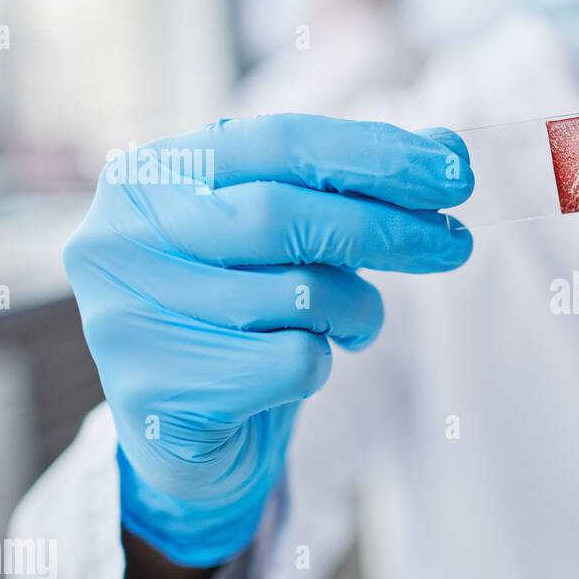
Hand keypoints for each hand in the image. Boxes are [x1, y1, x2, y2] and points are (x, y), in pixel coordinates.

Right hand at [64, 114, 472, 565]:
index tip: (455, 172)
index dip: (376, 155)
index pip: (280, 144)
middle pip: (285, 215)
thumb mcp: (293, 241)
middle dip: (388, 228)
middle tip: (457, 243)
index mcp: (151, 176)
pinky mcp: (155, 391)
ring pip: (298, 293)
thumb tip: (449, 151)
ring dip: (356, 308)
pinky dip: (320, 364)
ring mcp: (126, 316)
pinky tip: (294, 370)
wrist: (184, 434)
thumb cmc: (245, 316)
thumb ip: (355, 190)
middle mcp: (121, 236)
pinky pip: (290, 362)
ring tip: (355, 322)